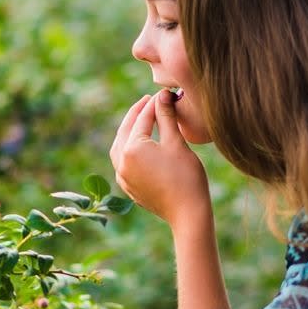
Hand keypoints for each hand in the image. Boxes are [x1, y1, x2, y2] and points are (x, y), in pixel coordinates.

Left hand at [109, 90, 210, 227]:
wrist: (188, 214)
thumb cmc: (186, 177)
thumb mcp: (176, 143)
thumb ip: (166, 117)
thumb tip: (162, 95)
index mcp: (132, 149)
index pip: (142, 119)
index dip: (153, 104)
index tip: (163, 94)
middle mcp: (122, 162)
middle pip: (126, 130)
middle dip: (137, 114)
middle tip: (148, 101)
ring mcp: (123, 176)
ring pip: (119, 146)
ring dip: (128, 130)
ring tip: (140, 119)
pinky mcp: (128, 187)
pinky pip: (122, 161)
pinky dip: (128, 148)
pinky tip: (138, 144)